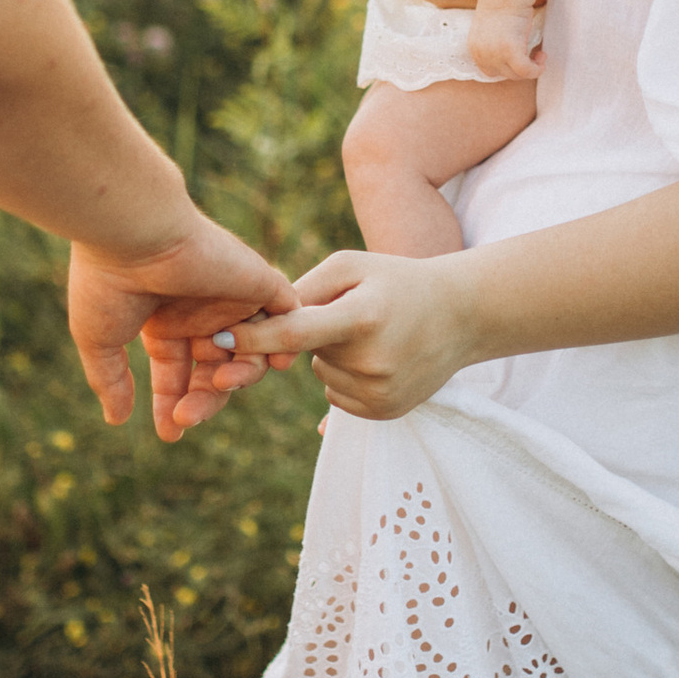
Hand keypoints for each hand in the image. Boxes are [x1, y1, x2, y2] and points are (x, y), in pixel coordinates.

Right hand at [67, 212, 294, 439]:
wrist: (132, 232)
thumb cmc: (107, 281)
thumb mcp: (98, 339)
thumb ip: (110, 380)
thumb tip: (116, 420)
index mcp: (163, 321)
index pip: (177, 372)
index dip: (173, 403)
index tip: (169, 434)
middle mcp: (198, 311)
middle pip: (215, 370)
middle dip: (204, 399)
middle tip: (185, 418)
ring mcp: (230, 297)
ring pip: (251, 351)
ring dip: (242, 378)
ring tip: (222, 384)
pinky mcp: (258, 281)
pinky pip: (286, 316)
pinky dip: (285, 340)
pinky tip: (274, 362)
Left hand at [229, 248, 484, 420]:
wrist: (463, 314)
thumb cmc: (397, 280)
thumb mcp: (352, 266)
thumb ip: (304, 290)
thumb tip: (257, 323)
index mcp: (363, 317)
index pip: (295, 334)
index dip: (253, 338)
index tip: (215, 340)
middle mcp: (373, 361)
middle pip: (308, 354)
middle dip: (315, 334)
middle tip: (356, 312)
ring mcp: (381, 392)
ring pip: (322, 375)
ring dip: (332, 356)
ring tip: (374, 334)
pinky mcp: (385, 411)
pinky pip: (338, 396)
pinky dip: (347, 376)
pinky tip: (379, 356)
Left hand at [466, 4, 540, 82]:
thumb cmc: (502, 5)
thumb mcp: (491, 30)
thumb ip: (494, 45)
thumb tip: (510, 56)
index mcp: (475, 48)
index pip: (489, 70)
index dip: (507, 68)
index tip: (519, 58)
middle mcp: (482, 54)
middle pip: (504, 74)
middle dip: (520, 68)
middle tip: (533, 55)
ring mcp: (494, 54)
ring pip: (516, 75)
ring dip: (530, 68)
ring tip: (539, 55)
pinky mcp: (509, 51)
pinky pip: (526, 71)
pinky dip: (536, 68)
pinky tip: (542, 56)